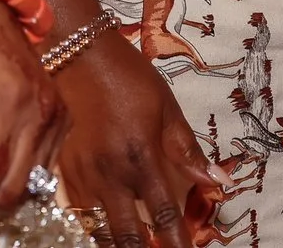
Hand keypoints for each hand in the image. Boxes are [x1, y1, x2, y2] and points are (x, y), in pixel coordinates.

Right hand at [53, 34, 220, 247]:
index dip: (178, 244)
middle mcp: (110, 174)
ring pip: (100, 230)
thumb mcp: (166, 107)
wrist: (78, 54)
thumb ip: (188, 149)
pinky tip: (106, 232)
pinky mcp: (64, 169)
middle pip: (128, 235)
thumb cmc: (127, 76)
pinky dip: (94, 227)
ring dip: (118, 245)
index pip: (165, 215)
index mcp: (140, 158)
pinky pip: (79, 213)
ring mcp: (83, 174)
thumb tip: (218, 181)